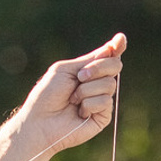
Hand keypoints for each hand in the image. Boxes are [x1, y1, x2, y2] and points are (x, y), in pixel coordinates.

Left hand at [17, 33, 125, 152]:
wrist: (40, 121)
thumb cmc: (47, 95)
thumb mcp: (66, 69)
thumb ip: (89, 59)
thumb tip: (113, 47)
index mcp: (88, 70)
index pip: (108, 56)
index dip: (117, 47)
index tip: (120, 39)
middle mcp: (97, 83)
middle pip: (115, 66)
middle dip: (97, 68)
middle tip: (79, 77)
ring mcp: (101, 100)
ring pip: (110, 84)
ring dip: (87, 90)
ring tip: (72, 99)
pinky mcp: (103, 116)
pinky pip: (106, 102)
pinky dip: (89, 104)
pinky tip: (78, 112)